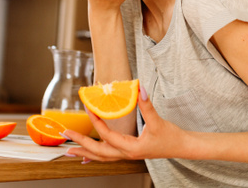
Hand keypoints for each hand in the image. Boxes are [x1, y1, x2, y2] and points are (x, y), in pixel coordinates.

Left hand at [62, 86, 186, 162]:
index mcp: (131, 148)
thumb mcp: (158, 121)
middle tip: (65, 136)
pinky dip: (95, 157)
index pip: (107, 135)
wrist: (182, 147)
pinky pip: (107, 157)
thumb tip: (139, 88)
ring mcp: (126, 156)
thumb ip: (146, 105)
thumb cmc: (171, 136)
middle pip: (98, 151)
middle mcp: (126, 154)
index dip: (96, 122)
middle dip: (80, 143)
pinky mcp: (128, 153)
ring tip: (69, 150)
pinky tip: (86, 158)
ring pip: (101, 157)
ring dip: (84, 152)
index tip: (87, 109)